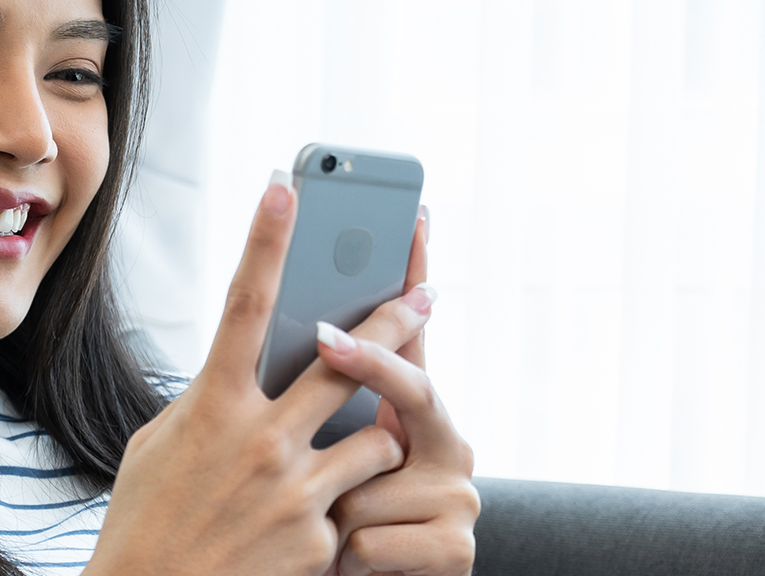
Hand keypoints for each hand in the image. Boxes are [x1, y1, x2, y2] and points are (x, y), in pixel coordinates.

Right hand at [85, 176, 432, 575]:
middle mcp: (258, 437)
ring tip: (373, 442)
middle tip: (425, 292)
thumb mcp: (161, 447)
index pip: (243, 303)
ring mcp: (294, 488)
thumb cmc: (146, 521)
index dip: (265, 240)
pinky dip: (348, 501)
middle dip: (392, 321)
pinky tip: (320, 521)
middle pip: (345, 361)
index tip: (284, 188)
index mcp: (210, 405)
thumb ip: (208, 404)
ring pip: (375, 436)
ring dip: (379, 434)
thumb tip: (238, 374)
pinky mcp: (319, 536)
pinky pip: (358, 499)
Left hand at [317, 208, 478, 575]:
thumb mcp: (318, 459)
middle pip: (411, 386)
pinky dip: (344, 560)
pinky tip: (346, 566)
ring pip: (370, 478)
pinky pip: (370, 538)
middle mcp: (448, 445)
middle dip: (367, 360)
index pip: (416, 335)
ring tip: (319, 530)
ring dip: (327, 510)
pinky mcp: (457, 549)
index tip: (412, 224)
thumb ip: (320, 407)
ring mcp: (458, 496)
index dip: (415, 277)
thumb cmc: (325, 525)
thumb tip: (306, 331)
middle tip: (323, 335)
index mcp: (415, 415)